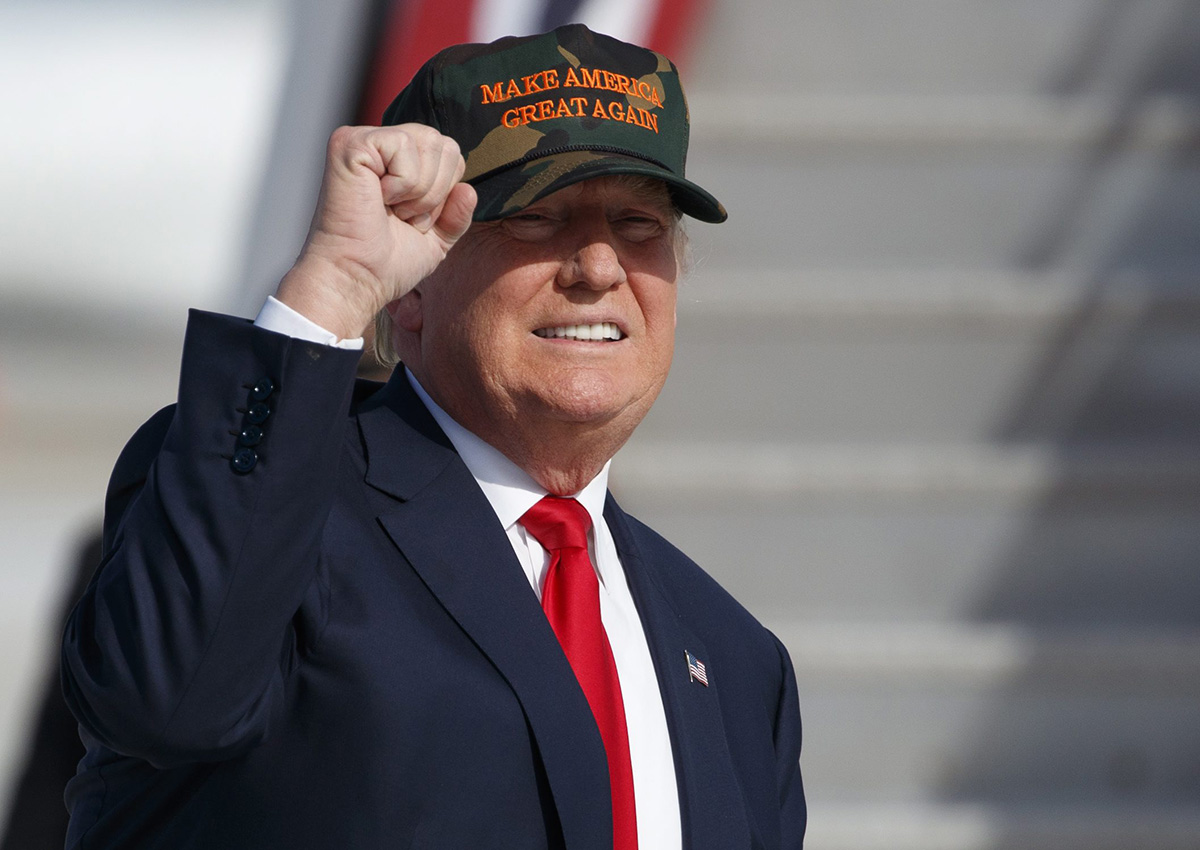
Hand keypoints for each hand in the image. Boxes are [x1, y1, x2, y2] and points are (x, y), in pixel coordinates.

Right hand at [274, 124, 476, 339]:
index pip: (451, 155)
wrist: (356, 278)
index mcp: (398, 161)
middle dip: (436, 192)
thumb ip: (457, 215)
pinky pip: (404, 145)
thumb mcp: (436, 240)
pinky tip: (377, 199)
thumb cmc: (387, 263)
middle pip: (446, 144)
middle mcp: (381, 144)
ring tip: (390, 209)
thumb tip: (468, 189)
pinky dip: (401, 183)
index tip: (412, 219)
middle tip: (402, 216)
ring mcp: (363, 139)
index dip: (444, 193)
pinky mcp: (351, 143)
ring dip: (419, 190)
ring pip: (430, 142)